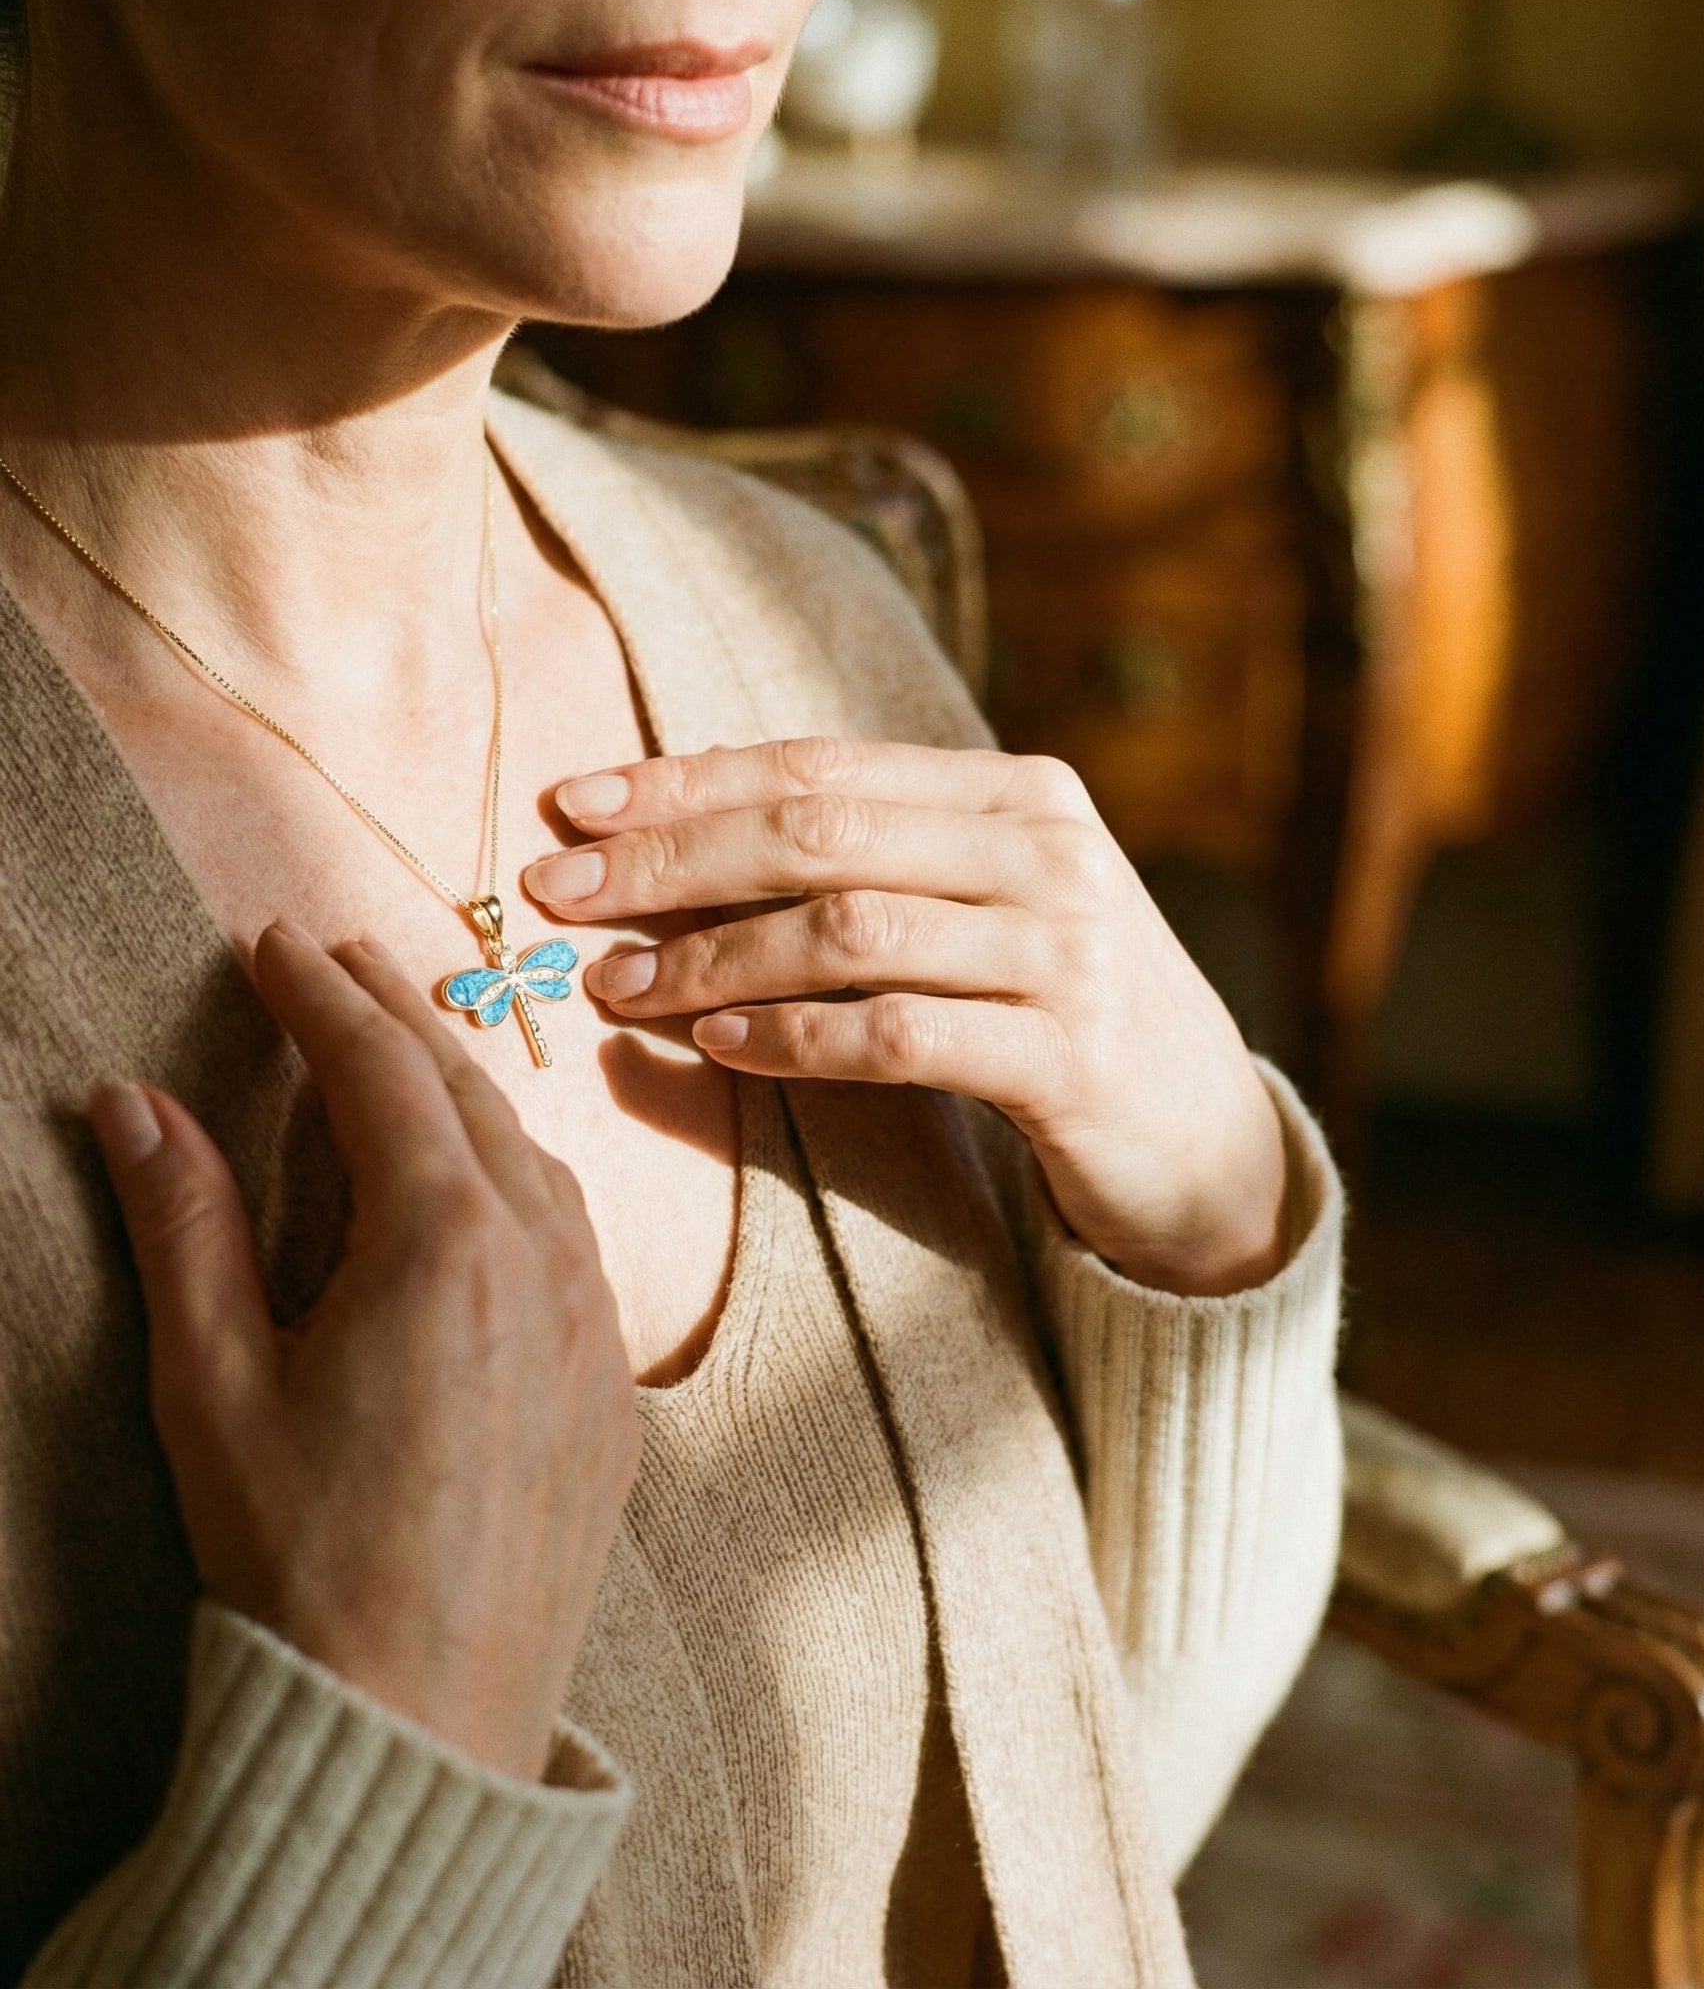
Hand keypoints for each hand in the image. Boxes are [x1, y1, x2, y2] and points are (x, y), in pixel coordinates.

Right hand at [90, 923, 637, 1782]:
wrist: (423, 1722)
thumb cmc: (302, 1559)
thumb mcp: (215, 1384)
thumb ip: (185, 1226)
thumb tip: (131, 1103)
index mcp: (444, 1241)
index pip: (379, 1071)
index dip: (321, 994)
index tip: (277, 940)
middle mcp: (543, 1260)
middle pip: (466, 1094)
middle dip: (395, 1016)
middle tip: (336, 960)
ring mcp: (593, 1323)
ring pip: (532, 1160)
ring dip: (464, 1093)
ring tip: (405, 1051)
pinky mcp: (613, 1390)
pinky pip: (573, 1240)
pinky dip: (517, 1181)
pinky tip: (484, 1189)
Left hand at [528, 741, 1288, 1295]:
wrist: (1212, 1143)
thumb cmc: (1059, 1014)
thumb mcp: (988, 909)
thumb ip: (878, 863)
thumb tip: (676, 842)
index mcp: (1022, 793)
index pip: (824, 766)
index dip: (690, 781)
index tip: (575, 803)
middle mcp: (1050, 852)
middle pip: (821, 832)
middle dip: (671, 857)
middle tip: (556, 888)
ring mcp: (1069, 951)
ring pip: (848, 929)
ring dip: (710, 957)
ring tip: (614, 983)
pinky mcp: (1071, 1056)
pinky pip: (899, 1033)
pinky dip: (793, 1037)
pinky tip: (717, 1048)